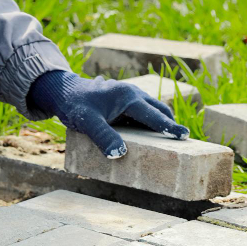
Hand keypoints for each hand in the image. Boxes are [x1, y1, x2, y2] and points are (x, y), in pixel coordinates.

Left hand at [28, 70, 189, 158]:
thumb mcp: (87, 122)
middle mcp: (132, 92)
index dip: (168, 126)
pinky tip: (148, 133)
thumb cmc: (74, 105)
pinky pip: (143, 109)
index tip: (184, 135)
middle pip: (158, 109)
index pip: (153, 114)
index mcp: (127, 97)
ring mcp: (128, 94)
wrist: (62, 91)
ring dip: (160, 120)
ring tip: (169, 138)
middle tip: (182, 139)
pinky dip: (150, 119)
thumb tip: (120, 154)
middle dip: (170, 123)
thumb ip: (103, 137)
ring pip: (152, 107)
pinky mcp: (124, 98)